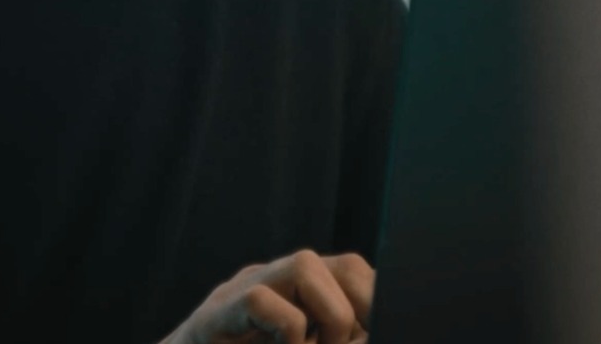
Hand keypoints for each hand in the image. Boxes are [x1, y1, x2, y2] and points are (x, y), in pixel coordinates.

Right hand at [161, 249, 374, 343]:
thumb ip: (335, 338)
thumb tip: (376, 334)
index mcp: (300, 291)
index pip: (355, 273)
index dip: (377, 301)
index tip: (384, 329)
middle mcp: (275, 281)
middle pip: (343, 265)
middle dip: (363, 309)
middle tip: (351, 343)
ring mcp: (242, 290)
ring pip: (303, 266)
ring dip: (330, 317)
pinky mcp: (215, 314)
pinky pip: (261, 301)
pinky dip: (287, 332)